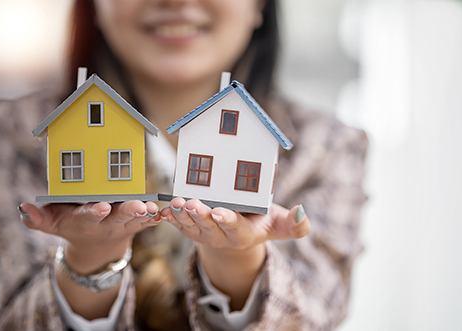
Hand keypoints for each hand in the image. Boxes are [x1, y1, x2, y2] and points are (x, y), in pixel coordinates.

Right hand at [18, 200, 160, 272]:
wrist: (95, 244)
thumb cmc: (70, 224)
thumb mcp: (51, 224)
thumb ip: (37, 218)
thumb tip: (23, 208)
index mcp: (85, 221)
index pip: (89, 216)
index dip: (94, 212)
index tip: (102, 206)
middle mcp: (106, 223)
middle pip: (118, 218)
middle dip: (128, 211)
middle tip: (138, 206)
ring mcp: (124, 224)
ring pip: (137, 219)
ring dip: (146, 214)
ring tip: (153, 208)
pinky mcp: (138, 223)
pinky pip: (150, 220)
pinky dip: (158, 217)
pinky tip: (165, 211)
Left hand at [159, 197, 309, 251]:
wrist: (239, 231)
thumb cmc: (261, 222)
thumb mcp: (279, 225)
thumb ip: (294, 224)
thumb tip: (301, 213)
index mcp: (242, 236)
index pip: (234, 229)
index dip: (227, 221)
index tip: (219, 211)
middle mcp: (220, 237)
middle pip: (208, 226)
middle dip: (199, 215)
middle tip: (192, 203)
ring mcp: (202, 233)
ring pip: (189, 225)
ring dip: (180, 214)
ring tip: (175, 202)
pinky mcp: (189, 227)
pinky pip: (176, 223)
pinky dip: (167, 217)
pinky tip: (160, 209)